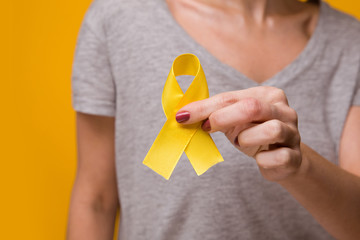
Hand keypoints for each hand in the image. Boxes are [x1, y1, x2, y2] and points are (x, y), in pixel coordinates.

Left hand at [175, 86, 301, 181]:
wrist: (281, 159)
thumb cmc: (253, 133)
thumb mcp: (233, 120)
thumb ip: (212, 114)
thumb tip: (182, 115)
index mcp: (268, 95)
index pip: (231, 98)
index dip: (205, 107)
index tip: (183, 116)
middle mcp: (284, 110)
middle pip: (253, 107)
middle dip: (224, 118)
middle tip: (207, 127)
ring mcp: (293, 132)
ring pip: (271, 129)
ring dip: (247, 138)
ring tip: (242, 141)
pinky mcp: (294, 156)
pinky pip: (277, 157)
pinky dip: (262, 160)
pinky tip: (260, 157)